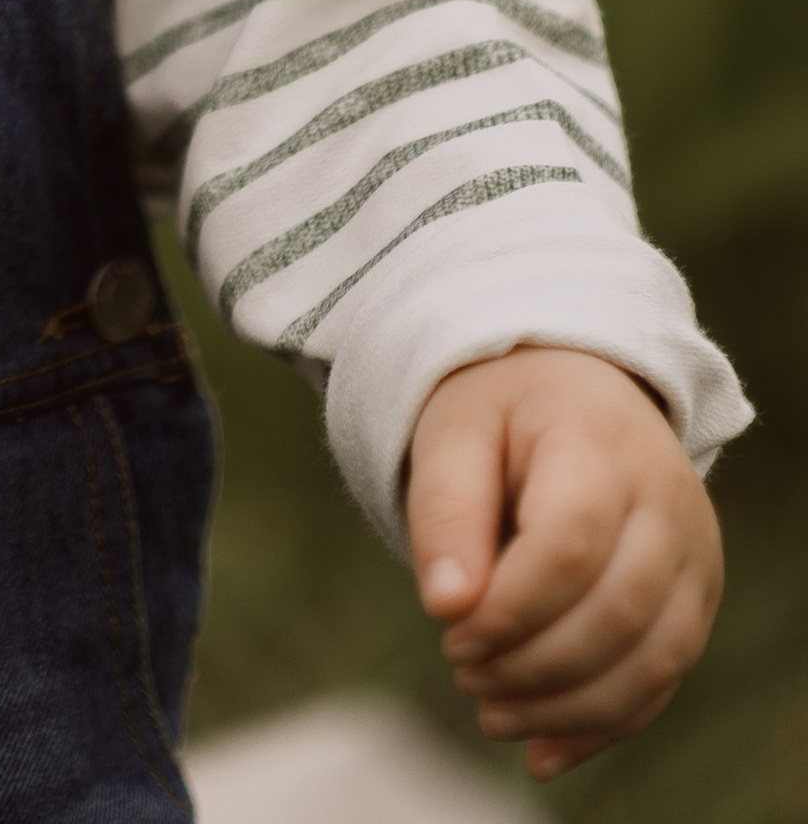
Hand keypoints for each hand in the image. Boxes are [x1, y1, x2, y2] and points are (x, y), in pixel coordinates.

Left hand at [407, 344, 721, 780]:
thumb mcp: (454, 430)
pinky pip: (663, 681)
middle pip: (617, 611)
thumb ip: (445, 511)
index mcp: (601, 442)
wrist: (574, 391)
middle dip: (532, 663)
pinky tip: (540, 750)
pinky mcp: (694, 602)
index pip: (570, 544)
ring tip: (490, 711)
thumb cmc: (503, 411)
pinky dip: (603, 726)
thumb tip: (445, 606)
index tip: (448, 631)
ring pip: (652, 659)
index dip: (509, 607)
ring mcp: (693, 556)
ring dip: (567, 707)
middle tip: (462, 671)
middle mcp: (667, 502)